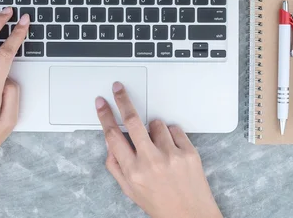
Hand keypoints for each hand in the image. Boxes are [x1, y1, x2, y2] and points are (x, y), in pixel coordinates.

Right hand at [96, 83, 222, 217]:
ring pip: (156, 123)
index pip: (113, 136)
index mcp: (133, 172)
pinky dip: (172, 135)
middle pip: (132, 120)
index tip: (101, 103)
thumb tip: (110, 144)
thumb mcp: (131, 191)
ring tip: (159, 147)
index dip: (105, 116)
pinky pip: (175, 129)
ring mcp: (171, 155)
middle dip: (123, 100)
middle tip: (118, 88)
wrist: (192, 215)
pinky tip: (172, 150)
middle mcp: (151, 162)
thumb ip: (117, 167)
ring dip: (154, 129)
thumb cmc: (161, 204)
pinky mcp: (189, 151)